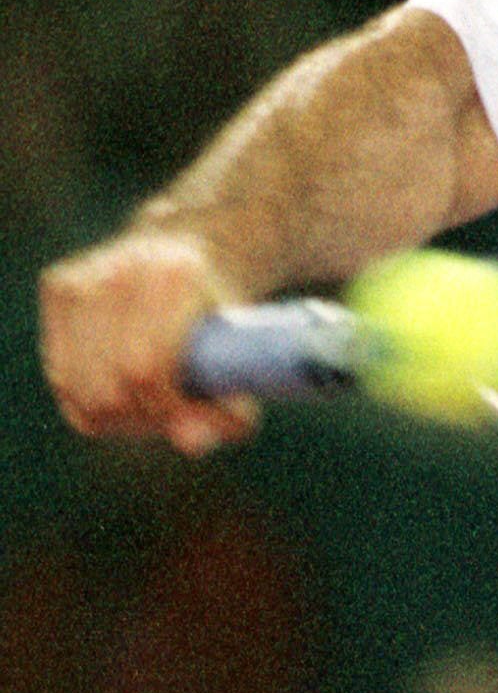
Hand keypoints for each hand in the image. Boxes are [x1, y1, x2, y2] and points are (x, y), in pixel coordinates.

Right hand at [40, 228, 259, 454]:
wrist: (194, 246)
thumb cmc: (226, 311)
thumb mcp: (244, 353)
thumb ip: (228, 402)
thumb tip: (192, 446)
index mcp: (175, 276)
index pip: (148, 368)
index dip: (173, 410)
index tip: (206, 421)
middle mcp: (120, 269)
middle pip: (108, 386)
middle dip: (147, 419)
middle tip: (182, 418)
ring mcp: (82, 276)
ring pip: (78, 388)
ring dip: (118, 416)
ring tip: (157, 407)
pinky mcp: (58, 286)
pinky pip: (62, 374)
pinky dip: (91, 400)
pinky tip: (126, 392)